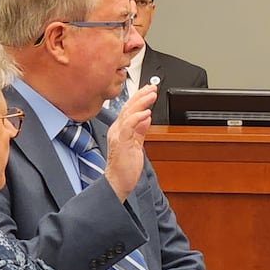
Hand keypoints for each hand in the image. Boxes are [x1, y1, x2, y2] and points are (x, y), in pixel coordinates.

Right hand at [104, 85, 158, 202]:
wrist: (118, 182)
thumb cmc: (125, 167)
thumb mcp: (136, 144)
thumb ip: (140, 130)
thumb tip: (146, 118)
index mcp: (120, 129)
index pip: (130, 109)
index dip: (139, 97)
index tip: (150, 90)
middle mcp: (117, 129)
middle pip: (128, 107)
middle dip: (141, 95)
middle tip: (153, 87)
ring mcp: (117, 135)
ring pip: (128, 113)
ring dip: (141, 102)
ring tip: (151, 95)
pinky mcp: (120, 142)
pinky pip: (128, 126)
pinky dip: (137, 118)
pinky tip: (146, 113)